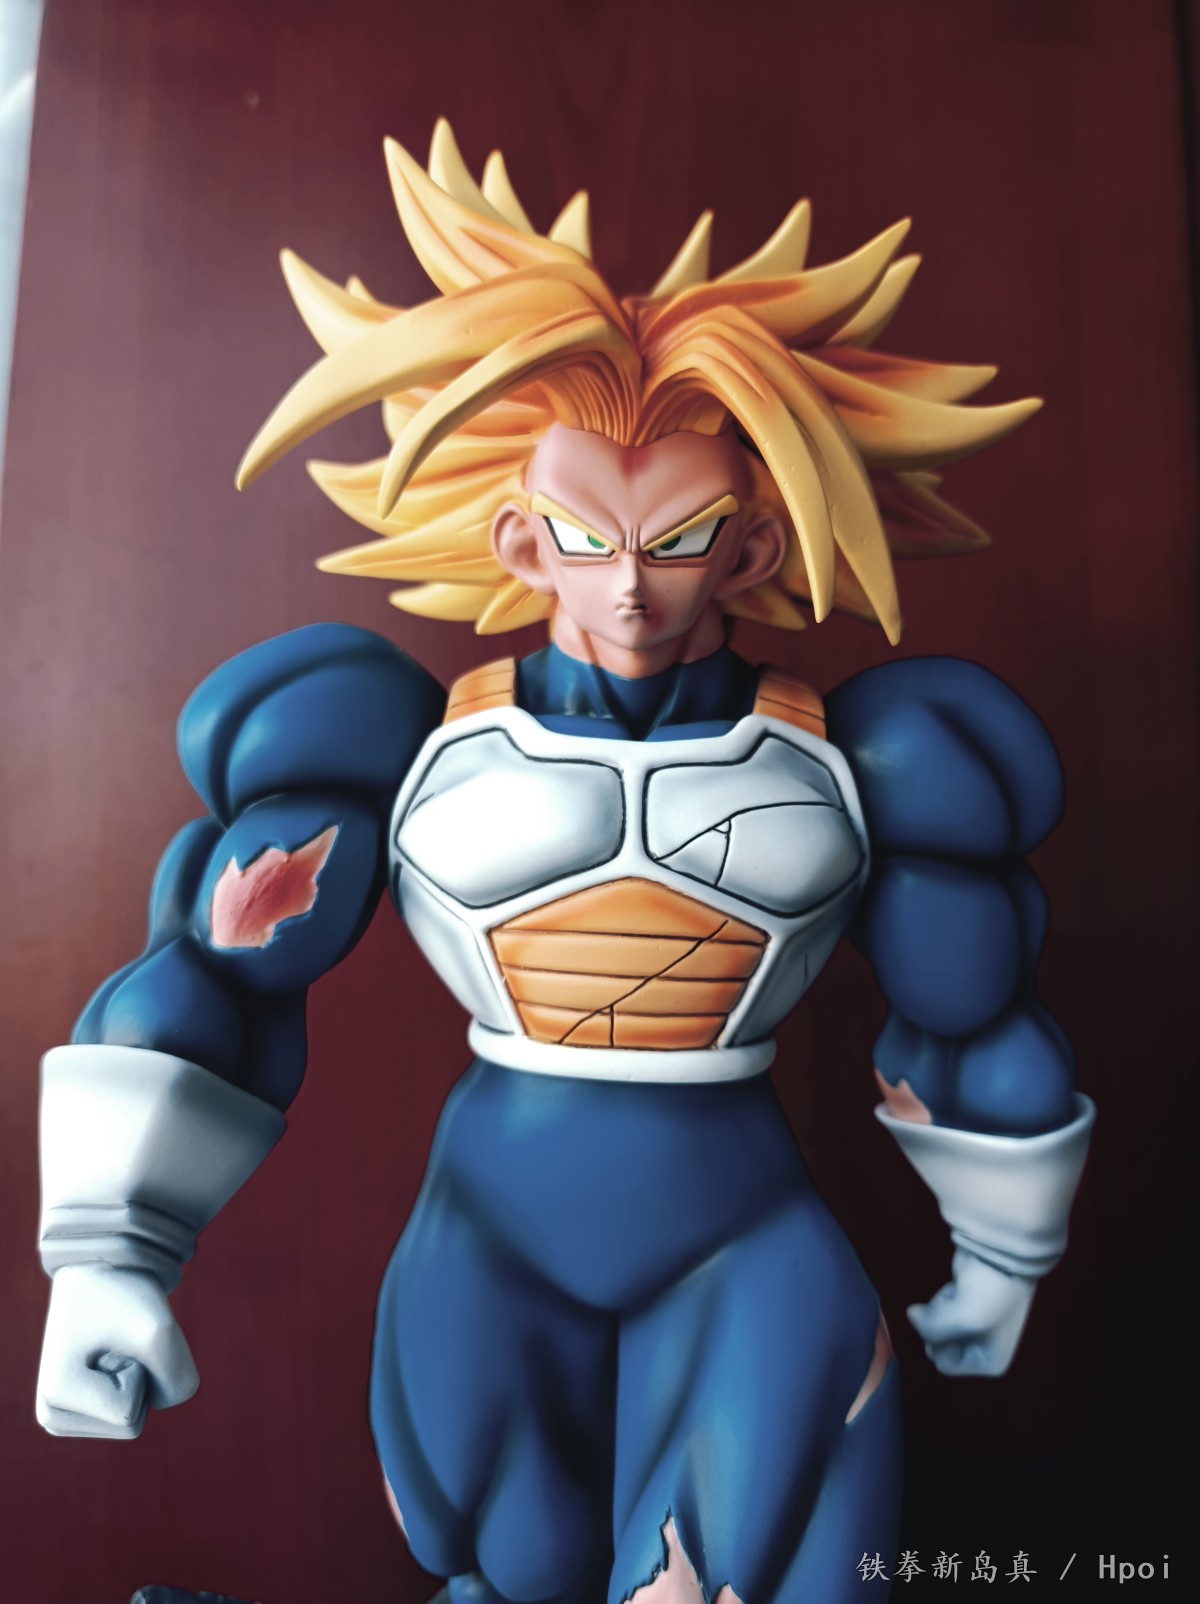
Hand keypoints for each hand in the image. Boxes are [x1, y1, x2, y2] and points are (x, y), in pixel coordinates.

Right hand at [36, 1264, 197, 1437]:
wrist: (102, 1267)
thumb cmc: (122, 1294)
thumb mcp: (159, 1332)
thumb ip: (178, 1383)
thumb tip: (167, 1402)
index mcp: (55, 1396)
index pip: (129, 1416)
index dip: (139, 1370)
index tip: (115, 1337)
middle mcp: (51, 1414)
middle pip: (131, 1425)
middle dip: (138, 1378)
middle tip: (116, 1341)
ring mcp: (64, 1413)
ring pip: (133, 1420)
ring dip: (137, 1377)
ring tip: (113, 1345)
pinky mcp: (81, 1409)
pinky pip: (133, 1412)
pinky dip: (137, 1379)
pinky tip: (112, 1354)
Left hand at [907, 1248, 1036, 1376]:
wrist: (1001, 1253)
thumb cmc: (990, 1291)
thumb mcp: (961, 1318)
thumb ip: (929, 1328)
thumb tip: (912, 1314)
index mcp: (991, 1362)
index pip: (944, 1364)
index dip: (941, 1342)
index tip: (957, 1321)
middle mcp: (983, 1348)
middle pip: (938, 1346)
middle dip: (940, 1325)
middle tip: (957, 1307)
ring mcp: (974, 1326)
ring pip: (937, 1326)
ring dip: (942, 1309)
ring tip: (962, 1293)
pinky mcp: (964, 1304)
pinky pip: (940, 1310)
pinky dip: (944, 1298)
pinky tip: (959, 1286)